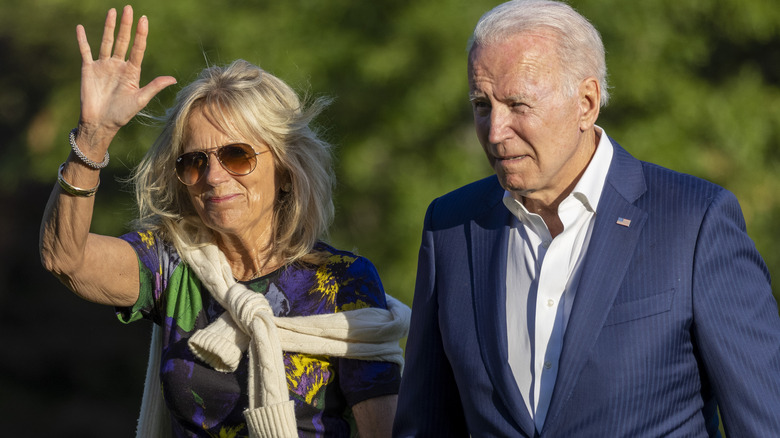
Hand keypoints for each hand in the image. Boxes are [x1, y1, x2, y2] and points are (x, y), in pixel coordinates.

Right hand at [75, 5, 175, 145]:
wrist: (101, 123)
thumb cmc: (122, 114)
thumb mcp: (140, 100)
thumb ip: (154, 87)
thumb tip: (173, 79)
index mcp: (132, 72)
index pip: (138, 49)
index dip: (141, 34)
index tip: (144, 20)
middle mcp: (118, 65)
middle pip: (123, 41)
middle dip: (126, 25)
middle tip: (129, 8)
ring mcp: (104, 66)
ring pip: (107, 42)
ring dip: (109, 27)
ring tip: (113, 11)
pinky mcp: (89, 69)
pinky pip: (85, 51)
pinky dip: (83, 40)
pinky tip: (81, 28)